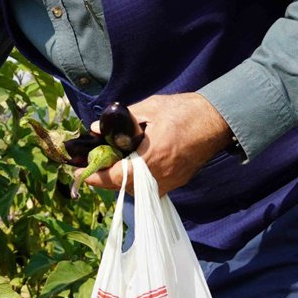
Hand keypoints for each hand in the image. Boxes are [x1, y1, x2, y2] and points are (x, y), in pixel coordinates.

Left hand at [77, 93, 232, 195]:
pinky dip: (136, 179)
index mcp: (152, 157)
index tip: (80, 172)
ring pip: (135, 189)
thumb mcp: (150, 108)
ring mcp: (170, 181)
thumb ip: (121, 120)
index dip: (94, 176)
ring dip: (120, 179)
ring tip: (110, 162)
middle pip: (122, 186)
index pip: (116, 176)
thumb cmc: (185, 111)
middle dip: (104, 177)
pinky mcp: (176, 181)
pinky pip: (149, 187)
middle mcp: (160, 176)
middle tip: (92, 163)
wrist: (218, 120)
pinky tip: (130, 164)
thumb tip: (96, 128)